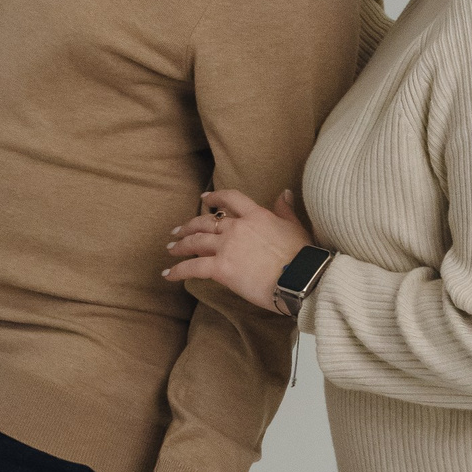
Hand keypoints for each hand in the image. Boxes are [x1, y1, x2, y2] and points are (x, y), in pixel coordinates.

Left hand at [163, 187, 309, 311]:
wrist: (300, 278)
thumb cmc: (303, 257)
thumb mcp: (296, 227)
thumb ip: (285, 210)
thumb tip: (284, 193)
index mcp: (256, 215)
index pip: (231, 199)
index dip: (215, 197)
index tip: (205, 199)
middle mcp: (237, 227)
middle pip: (206, 222)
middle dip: (190, 226)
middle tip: (178, 231)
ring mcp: (227, 246)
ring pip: (196, 241)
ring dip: (180, 244)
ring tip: (170, 248)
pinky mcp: (221, 268)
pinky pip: (193, 267)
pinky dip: (178, 270)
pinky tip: (168, 274)